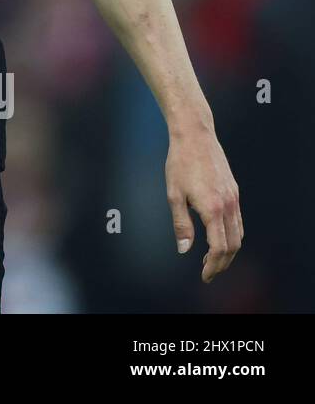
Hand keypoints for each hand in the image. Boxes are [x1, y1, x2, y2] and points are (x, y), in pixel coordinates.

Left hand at [165, 126, 242, 282]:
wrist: (195, 136)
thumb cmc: (180, 163)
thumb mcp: (173, 194)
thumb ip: (180, 224)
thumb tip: (184, 249)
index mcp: (212, 209)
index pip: (219, 248)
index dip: (213, 265)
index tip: (204, 275)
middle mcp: (228, 205)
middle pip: (233, 245)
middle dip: (222, 263)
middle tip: (208, 272)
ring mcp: (234, 198)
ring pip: (238, 234)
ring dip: (228, 251)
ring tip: (212, 259)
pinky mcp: (234, 192)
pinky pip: (238, 221)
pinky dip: (232, 235)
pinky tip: (219, 237)